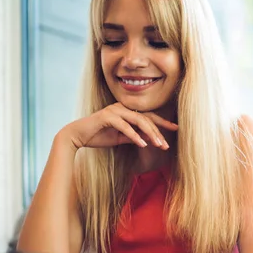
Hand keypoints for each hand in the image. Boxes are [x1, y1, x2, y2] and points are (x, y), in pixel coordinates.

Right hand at [61, 103, 177, 150]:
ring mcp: (115, 110)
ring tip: (159, 145)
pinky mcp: (107, 116)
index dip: (163, 123)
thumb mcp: (120, 138)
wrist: (76, 136)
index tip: (176, 129)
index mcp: (126, 110)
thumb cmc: (98, 136)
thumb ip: (133, 136)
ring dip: (150, 133)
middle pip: (146, 118)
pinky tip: (143, 145)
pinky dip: (134, 136)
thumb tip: (148, 140)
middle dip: (159, 131)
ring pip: (138, 120)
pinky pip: (125, 126)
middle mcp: (122, 107)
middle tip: (167, 144)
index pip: (148, 116)